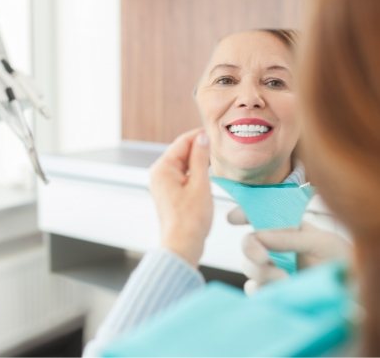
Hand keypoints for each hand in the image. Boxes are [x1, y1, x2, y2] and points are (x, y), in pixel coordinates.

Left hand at [149, 129, 212, 266]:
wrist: (182, 246)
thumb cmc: (190, 220)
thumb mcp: (200, 184)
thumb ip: (200, 158)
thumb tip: (202, 138)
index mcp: (162, 168)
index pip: (182, 142)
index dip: (200, 135)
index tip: (217, 132)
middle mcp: (158, 174)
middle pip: (181, 152)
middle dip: (200, 148)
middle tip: (221, 146)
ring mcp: (162, 184)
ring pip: (183, 164)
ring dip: (198, 161)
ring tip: (217, 159)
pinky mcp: (168, 193)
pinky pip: (182, 175)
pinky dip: (195, 172)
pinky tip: (208, 174)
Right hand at [241, 222, 350, 294]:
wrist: (349, 292)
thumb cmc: (341, 261)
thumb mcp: (321, 242)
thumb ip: (290, 237)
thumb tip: (258, 234)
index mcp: (286, 229)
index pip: (259, 215)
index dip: (243, 213)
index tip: (233, 218)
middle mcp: (275, 248)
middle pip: (248, 243)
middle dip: (251, 249)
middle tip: (263, 258)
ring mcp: (272, 270)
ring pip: (248, 267)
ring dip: (261, 272)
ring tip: (285, 280)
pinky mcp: (271, 291)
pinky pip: (253, 289)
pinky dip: (260, 290)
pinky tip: (279, 290)